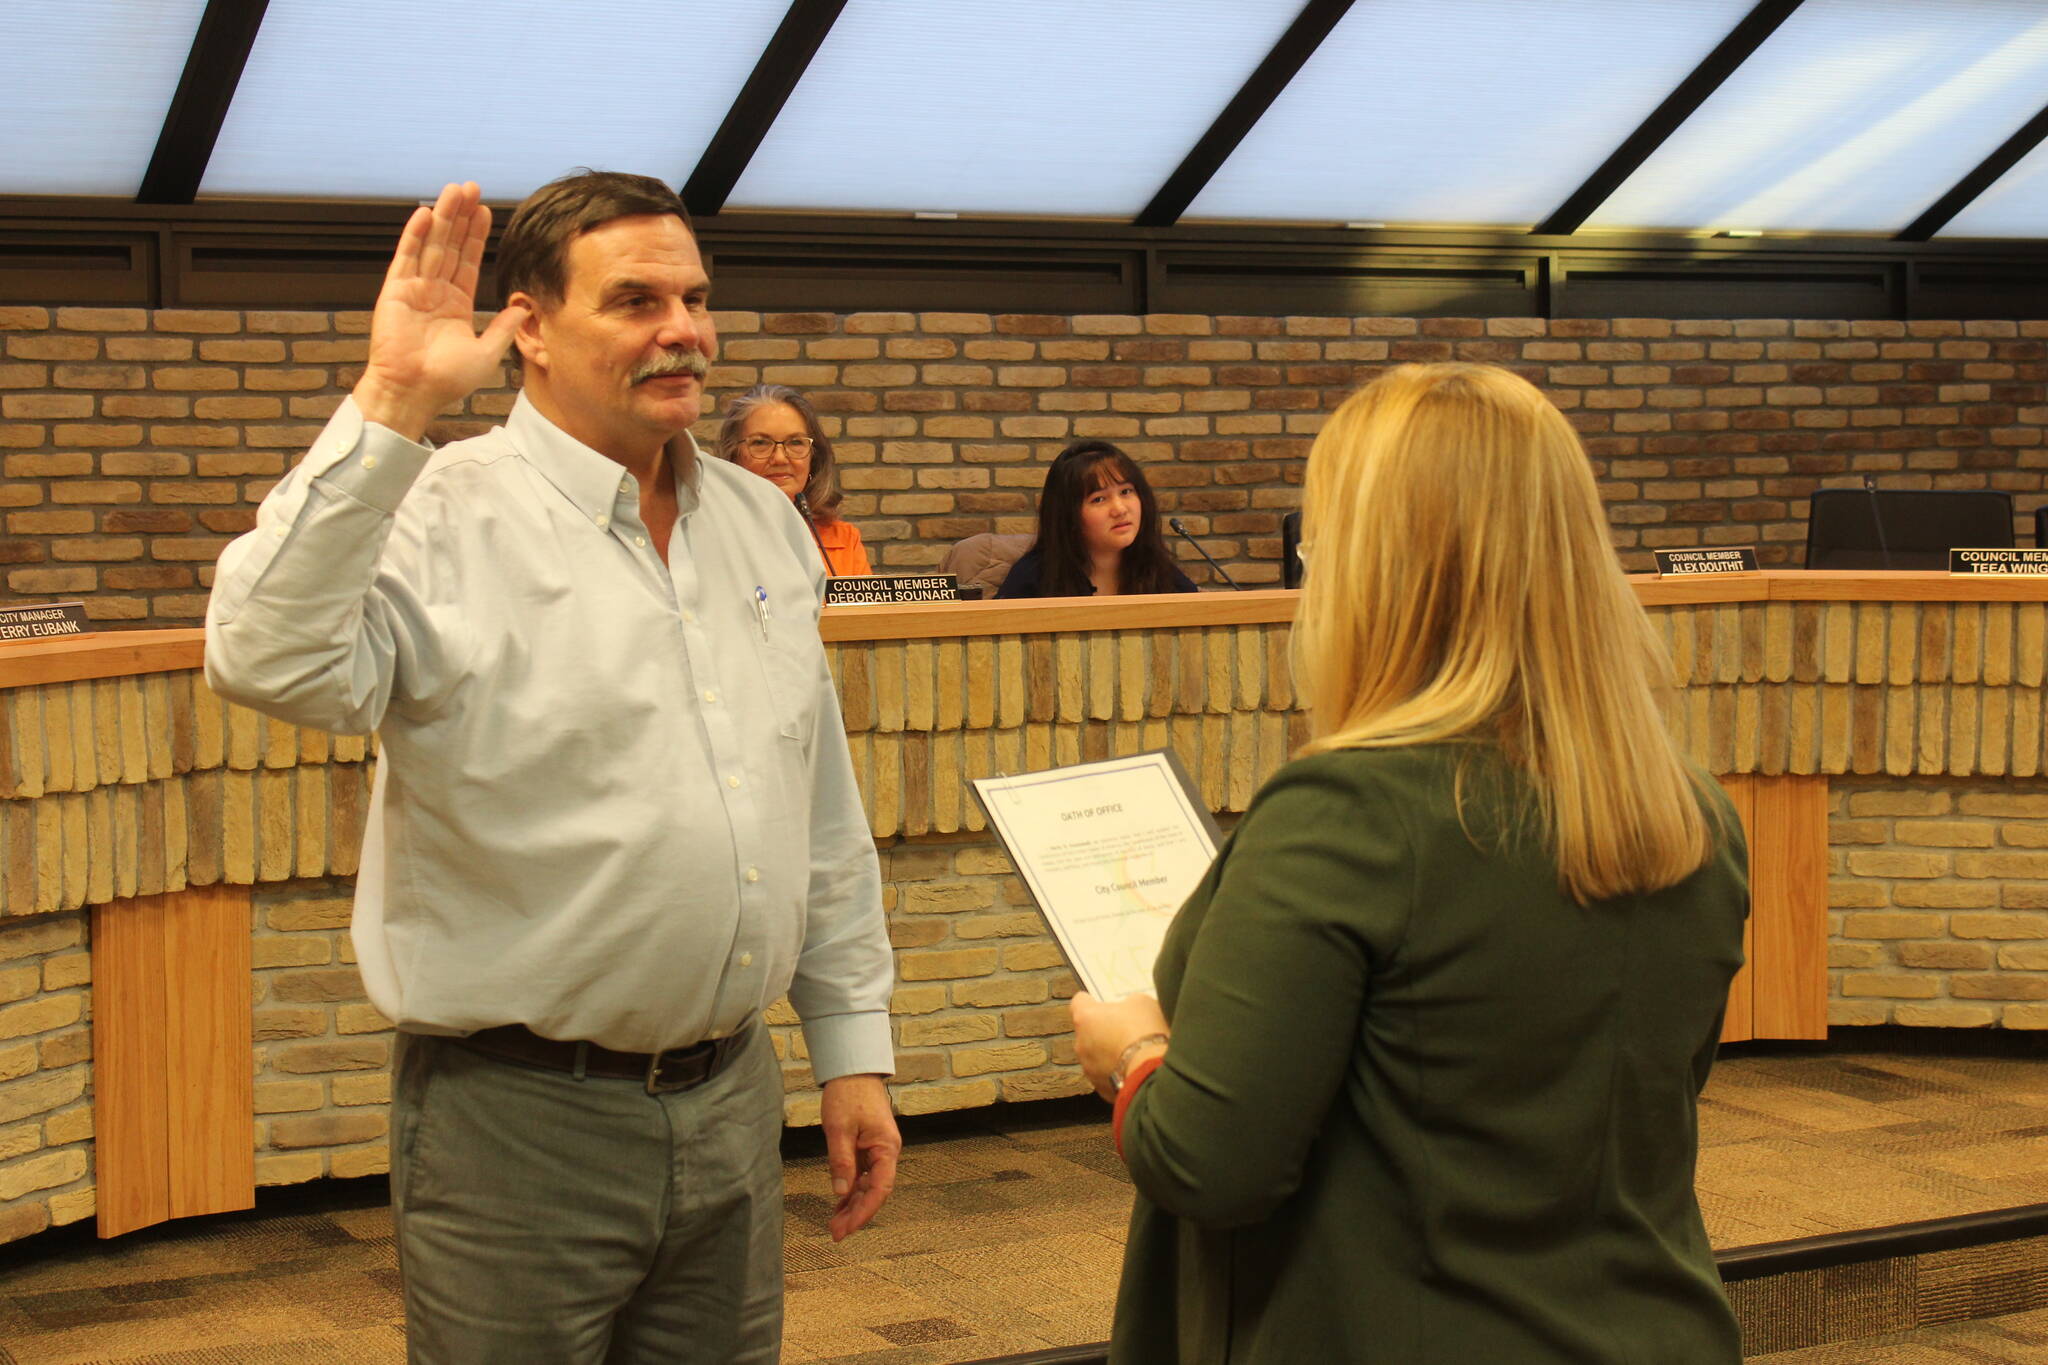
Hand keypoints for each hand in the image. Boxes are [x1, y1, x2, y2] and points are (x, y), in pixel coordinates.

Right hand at [354, 181, 529, 441]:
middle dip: (461, 217)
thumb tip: (524, 307)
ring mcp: (414, 289)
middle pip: (450, 246)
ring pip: (431, 245)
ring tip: (454, 190)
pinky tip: (426, 213)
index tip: (485, 211)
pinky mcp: (395, 291)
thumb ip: (503, 328)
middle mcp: (435, 292)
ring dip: (443, 217)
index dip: (476, 236)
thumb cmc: (446, 380)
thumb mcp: (486, 353)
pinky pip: (406, 257)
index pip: (467, 261)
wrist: (414, 392)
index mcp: (456, 304)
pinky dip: (415, 235)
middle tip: (471, 187)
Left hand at [819, 1073, 898, 1240]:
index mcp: (887, 1148)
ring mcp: (878, 1151)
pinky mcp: (868, 1147)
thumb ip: (841, 1162)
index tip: (847, 1228)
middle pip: (874, 1191)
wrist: (853, 1070)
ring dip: (852, 1205)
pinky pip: (862, 1175)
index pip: (880, 1189)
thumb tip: (841, 1192)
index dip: (864, 1212)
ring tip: (834, 1224)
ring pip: (867, 1185)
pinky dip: (851, 1190)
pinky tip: (839, 1204)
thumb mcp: (839, 1129)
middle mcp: (887, 1153)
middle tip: (836, 1233)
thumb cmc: (848, 1095)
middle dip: (856, 1214)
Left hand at [1070, 990, 1169, 1101]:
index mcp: (1085, 1017)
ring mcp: (1089, 1068)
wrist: (1152, 1072)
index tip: (1102, 1003)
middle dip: (1103, 1030)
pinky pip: (1107, 1076)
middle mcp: (1080, 1043)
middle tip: (1126, 1029)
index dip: (1092, 1001)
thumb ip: (1129, 1003)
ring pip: (1096, 1056)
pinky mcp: (1100, 1088)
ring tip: (1134, 1052)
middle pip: (1087, 1032)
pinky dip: (1118, 1072)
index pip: (1079, 1002)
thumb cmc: (1145, 1032)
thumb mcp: (1142, 1003)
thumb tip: (1130, 1009)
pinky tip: (1136, 1069)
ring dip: (1109, 1053)